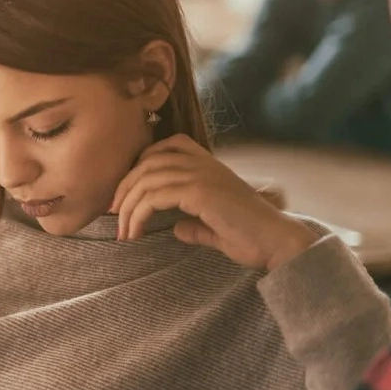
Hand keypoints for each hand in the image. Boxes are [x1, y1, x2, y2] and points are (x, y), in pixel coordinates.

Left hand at [111, 134, 315, 271]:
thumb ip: (195, 224)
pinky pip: (154, 197)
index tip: (127, 194)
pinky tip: (134, 233)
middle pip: (147, 163)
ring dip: (126, 207)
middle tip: (113, 214)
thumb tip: (177, 229)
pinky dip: (137, 215)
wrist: (277, 242)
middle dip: (124, 188)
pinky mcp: (200, 192)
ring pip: (146, 180)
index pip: (166, 146)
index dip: (140, 165)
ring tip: (122, 232)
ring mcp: (202, 175)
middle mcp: (204, 164)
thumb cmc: (252, 237)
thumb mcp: (216, 227)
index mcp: (209, 164)